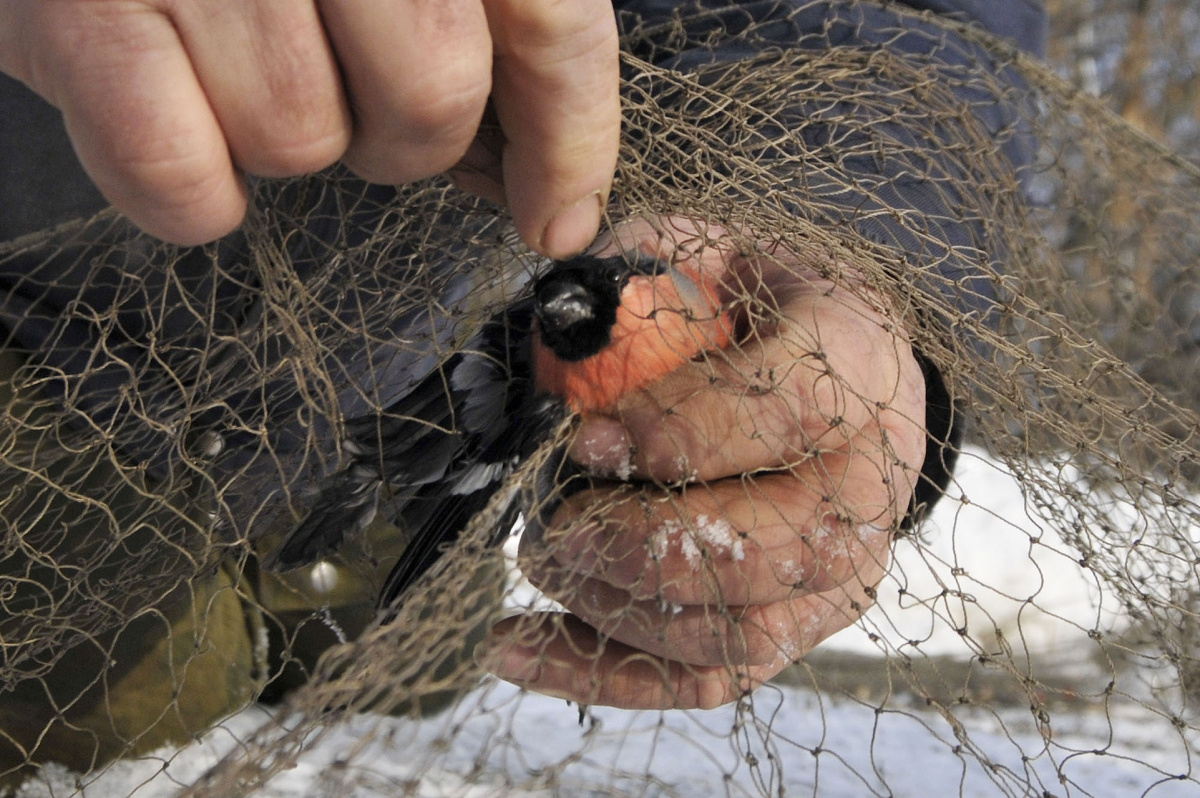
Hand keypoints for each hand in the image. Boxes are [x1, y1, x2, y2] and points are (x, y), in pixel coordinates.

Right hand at [0, 0, 618, 255]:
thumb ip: (483, 30)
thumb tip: (544, 192)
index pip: (548, 20)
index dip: (569, 141)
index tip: (555, 216)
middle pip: (432, 94)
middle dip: (402, 136)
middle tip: (349, 95)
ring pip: (302, 140)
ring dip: (287, 140)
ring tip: (240, 69)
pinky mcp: (74, 6)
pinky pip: (180, 181)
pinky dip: (191, 192)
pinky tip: (180, 117)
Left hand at [484, 216, 927, 708]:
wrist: (834, 384)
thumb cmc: (755, 313)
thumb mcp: (703, 255)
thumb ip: (635, 276)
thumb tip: (555, 307)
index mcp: (855, 363)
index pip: (786, 411)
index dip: (681, 432)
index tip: (588, 440)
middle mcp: (868, 482)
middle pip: (762, 551)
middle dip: (632, 543)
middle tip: (551, 521)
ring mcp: (839, 572)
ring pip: (728, 630)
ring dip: (610, 604)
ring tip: (540, 557)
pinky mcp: (798, 627)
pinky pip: (707, 676)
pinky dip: (604, 668)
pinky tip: (515, 645)